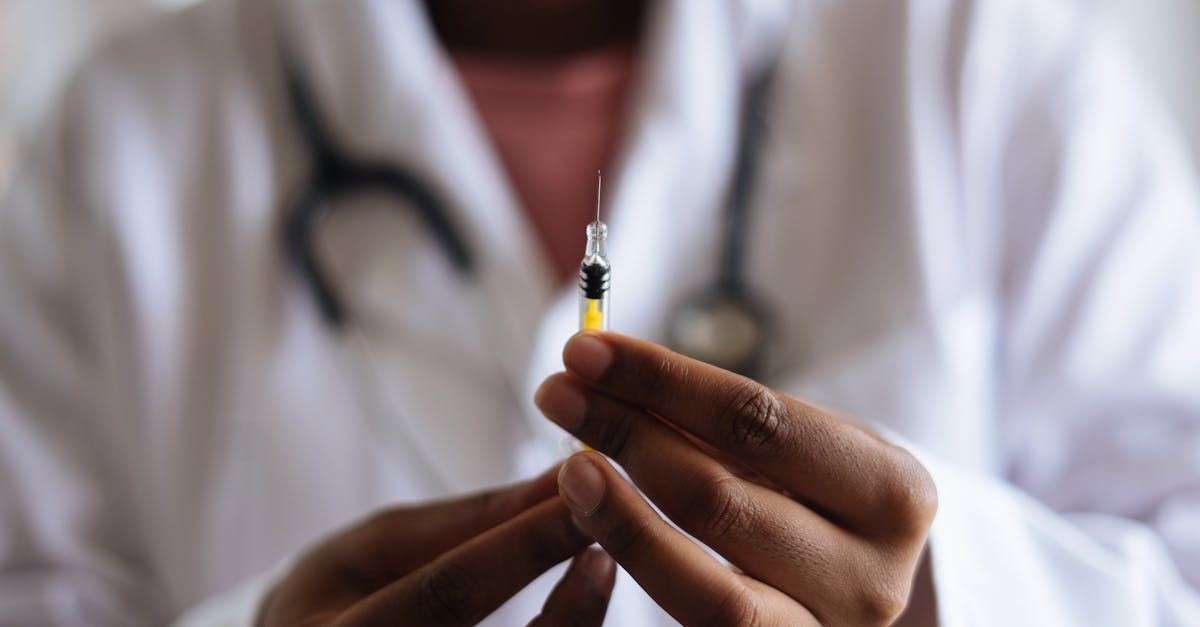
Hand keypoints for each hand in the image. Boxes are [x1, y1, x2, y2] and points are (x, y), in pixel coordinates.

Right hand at [260, 467, 616, 625]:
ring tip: (600, 572)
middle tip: (611, 541)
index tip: (580, 497)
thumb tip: (560, 478)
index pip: (446, 594)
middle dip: (569, 603)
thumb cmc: (335, 598)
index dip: (520, 546)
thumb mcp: (379, 546)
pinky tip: (581, 613)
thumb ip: (470, 520)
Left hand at [535, 333, 936, 625]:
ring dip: (621, 517)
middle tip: (559, 395)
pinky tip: (595, 522)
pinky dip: (639, 569)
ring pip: (709, 588)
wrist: (862, 582)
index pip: (757, 421)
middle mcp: (874, 576)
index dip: (661, 382)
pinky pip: (698, 624)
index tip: (588, 351)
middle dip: (626, 436)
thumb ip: (726, 423)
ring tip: (568, 464)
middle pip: (721, 498)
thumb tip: (610, 378)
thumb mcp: (802, 447)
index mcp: (894, 493)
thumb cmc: (823, 493)